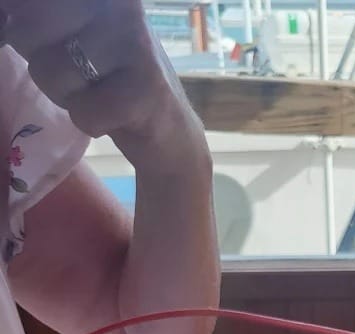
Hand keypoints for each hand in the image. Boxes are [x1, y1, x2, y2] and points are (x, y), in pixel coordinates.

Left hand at [1, 0, 206, 173]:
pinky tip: (115, 116)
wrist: (168, 130)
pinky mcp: (146, 88)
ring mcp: (135, 42)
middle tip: (79, 76)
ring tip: (97, 95)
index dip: (26, 32)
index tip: (50, 46)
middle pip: (29, 29)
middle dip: (42, 62)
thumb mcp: (67, 37)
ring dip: (67, 96)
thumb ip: (33, 19)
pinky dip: (90, 122)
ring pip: (53, 71)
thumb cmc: (109, 81)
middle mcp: (119, 5)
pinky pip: (84, 112)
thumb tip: (6, 17)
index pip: (29, 7)